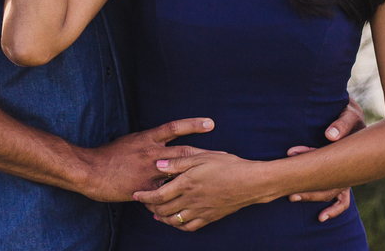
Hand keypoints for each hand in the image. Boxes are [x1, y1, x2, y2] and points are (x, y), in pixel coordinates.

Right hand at [76, 118, 213, 202]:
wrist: (92, 170)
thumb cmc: (109, 155)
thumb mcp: (130, 141)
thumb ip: (148, 142)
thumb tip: (161, 140)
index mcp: (148, 139)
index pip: (175, 128)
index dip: (193, 125)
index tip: (211, 124)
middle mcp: (152, 153)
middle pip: (184, 153)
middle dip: (205, 155)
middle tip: (224, 155)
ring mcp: (150, 172)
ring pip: (178, 174)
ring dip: (195, 178)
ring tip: (213, 180)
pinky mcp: (146, 188)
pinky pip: (164, 193)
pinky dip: (174, 196)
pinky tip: (187, 202)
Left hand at [132, 151, 257, 231]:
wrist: (250, 182)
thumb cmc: (227, 165)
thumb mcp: (202, 156)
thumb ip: (178, 161)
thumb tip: (158, 164)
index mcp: (186, 183)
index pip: (158, 195)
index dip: (144, 196)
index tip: (135, 194)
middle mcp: (190, 200)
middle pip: (162, 210)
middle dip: (149, 207)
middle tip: (143, 202)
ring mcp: (200, 211)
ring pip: (174, 220)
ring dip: (161, 218)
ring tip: (155, 213)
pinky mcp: (209, 217)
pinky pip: (189, 227)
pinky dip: (178, 226)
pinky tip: (175, 221)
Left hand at [286, 95, 366, 220]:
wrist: (355, 118)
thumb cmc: (350, 115)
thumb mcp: (349, 115)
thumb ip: (341, 124)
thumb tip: (330, 136)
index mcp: (348, 153)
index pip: (326, 158)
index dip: (307, 155)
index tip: (290, 153)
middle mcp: (347, 167)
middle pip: (330, 183)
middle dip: (308, 187)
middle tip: (289, 192)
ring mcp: (345, 174)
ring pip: (332, 192)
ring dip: (313, 196)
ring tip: (293, 198)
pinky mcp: (343, 177)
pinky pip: (342, 200)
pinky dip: (334, 209)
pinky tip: (320, 217)